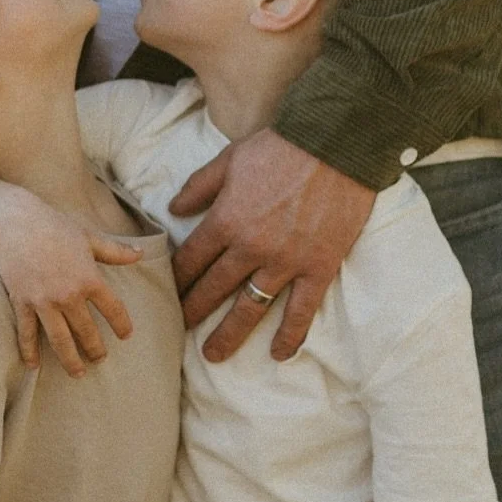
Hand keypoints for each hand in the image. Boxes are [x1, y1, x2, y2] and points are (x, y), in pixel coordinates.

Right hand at [0, 195, 141, 374]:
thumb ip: (114, 251)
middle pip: (87, 331)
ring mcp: (44, 301)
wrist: (14, 222)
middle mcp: (69, 294)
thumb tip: (140, 254)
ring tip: (78, 373)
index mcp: (89, 277)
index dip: (122, 325)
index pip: (113, 309)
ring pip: (61, 340)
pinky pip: (27, 333)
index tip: (126, 335)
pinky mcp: (22, 303)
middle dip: (95, 349)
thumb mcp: (88, 237)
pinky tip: (33, 366)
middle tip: (100, 359)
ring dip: (70, 360)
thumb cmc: (54, 226)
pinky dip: (30, 351)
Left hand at [170, 131, 374, 362]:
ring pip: (250, 308)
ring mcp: (285, 262)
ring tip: (214, 355)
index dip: (176, 280)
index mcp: (225, 220)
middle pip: (214, 289)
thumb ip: (198, 187)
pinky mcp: (318, 268)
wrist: (334, 145)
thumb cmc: (279, 148)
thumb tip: (173, 209)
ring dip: (230, 334)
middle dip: (193, 311)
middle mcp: (250, 248)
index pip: (191, 260)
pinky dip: (290, 336)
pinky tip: (279, 355)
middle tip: (178, 330)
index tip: (167, 294)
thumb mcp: (228, 159)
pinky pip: (301, 311)